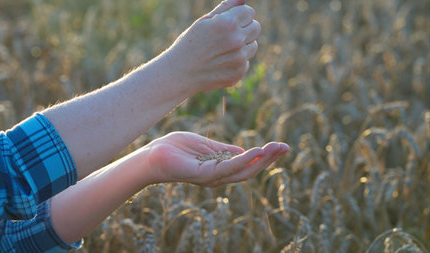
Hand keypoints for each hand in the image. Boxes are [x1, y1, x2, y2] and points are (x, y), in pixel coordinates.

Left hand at [145, 132, 288, 186]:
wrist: (152, 155)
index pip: (248, 165)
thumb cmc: (176, 149)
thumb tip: (243, 152)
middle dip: (269, 160)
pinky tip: (256, 151)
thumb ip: (223, 151)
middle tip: (286, 147)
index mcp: (220, 168)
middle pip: (250, 171)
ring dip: (261, 160)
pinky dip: (243, 160)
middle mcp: (219, 176)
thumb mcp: (205, 147)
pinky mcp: (203, 175)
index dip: (265, 157)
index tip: (280, 146)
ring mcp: (211, 177)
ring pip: (243, 172)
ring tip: (277, 148)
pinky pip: (227, 168)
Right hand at [163, 0, 260, 92]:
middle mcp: (237, 40)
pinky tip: (220, 63)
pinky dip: (237, 61)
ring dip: (243, 46)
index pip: (249, 12)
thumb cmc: (190, 44)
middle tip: (226, 36)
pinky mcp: (239, 73)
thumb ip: (226, 7)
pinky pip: (246, 61)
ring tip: (222, 50)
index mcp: (228, 23)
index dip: (238, 15)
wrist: (179, 74)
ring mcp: (239, 58)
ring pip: (253, 45)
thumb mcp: (204, 21)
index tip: (227, 22)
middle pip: (256, 27)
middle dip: (244, 29)